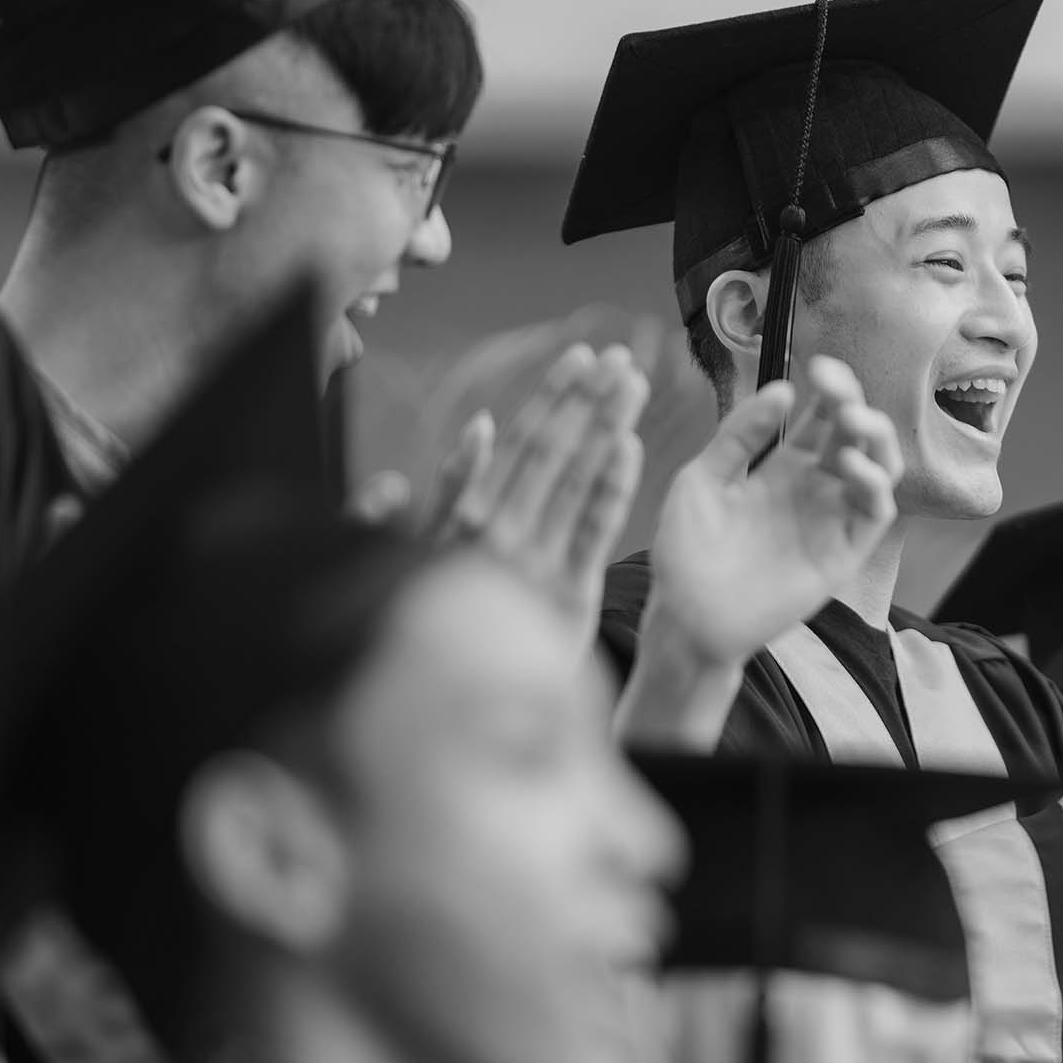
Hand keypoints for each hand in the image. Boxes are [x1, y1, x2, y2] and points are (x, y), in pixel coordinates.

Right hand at [424, 342, 651, 638]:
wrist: (462, 705)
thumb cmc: (449, 620)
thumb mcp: (430, 553)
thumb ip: (452, 490)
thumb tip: (481, 426)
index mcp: (466, 517)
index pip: (519, 443)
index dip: (555, 397)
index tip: (583, 359)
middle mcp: (498, 532)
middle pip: (550, 450)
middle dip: (587, 399)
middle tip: (621, 358)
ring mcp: (534, 563)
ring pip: (575, 479)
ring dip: (605, 425)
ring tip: (632, 384)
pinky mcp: (567, 596)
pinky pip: (593, 531)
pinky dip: (611, 487)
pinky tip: (630, 447)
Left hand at [639, 356, 901, 669]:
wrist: (685, 614)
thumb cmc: (686, 550)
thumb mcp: (702, 478)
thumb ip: (738, 435)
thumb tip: (783, 388)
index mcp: (781, 467)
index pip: (823, 417)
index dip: (831, 387)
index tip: (817, 367)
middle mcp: (814, 490)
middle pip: (856, 434)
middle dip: (854, 402)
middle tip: (834, 388)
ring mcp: (830, 521)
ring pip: (880, 469)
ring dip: (876, 438)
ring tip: (850, 421)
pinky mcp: (841, 555)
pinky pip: (875, 513)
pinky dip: (872, 483)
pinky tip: (847, 464)